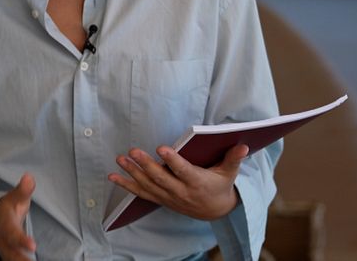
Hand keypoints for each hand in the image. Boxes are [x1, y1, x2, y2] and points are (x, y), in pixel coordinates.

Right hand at [0, 173, 36, 259]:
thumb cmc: (7, 207)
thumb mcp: (14, 197)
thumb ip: (23, 190)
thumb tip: (29, 177)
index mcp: (5, 225)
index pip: (13, 234)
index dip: (22, 240)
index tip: (33, 246)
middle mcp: (3, 240)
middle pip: (12, 253)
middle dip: (22, 260)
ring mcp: (5, 249)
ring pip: (12, 259)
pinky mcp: (9, 255)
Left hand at [108, 143, 248, 220]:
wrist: (215, 211)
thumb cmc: (221, 185)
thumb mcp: (229, 172)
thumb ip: (234, 158)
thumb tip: (243, 145)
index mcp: (197, 182)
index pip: (183, 171)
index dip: (172, 161)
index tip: (162, 148)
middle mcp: (181, 191)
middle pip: (161, 178)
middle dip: (145, 165)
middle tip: (133, 151)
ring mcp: (169, 197)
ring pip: (148, 186)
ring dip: (132, 173)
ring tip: (120, 159)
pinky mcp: (161, 199)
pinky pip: (142, 193)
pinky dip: (127, 185)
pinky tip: (113, 176)